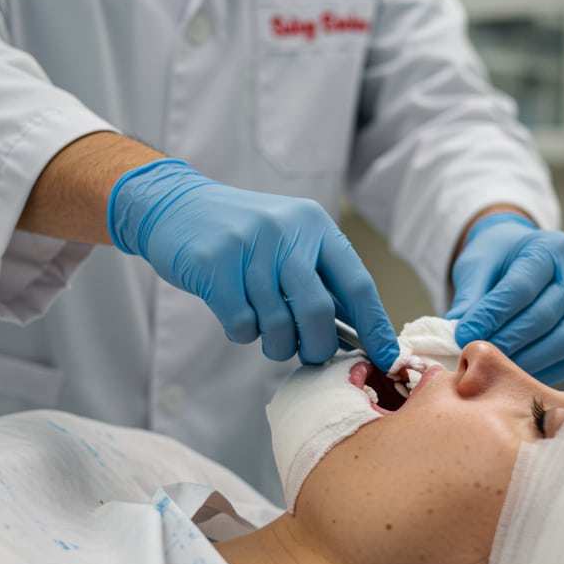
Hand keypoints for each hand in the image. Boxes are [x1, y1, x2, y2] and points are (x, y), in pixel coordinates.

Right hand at [109, 159, 400, 370]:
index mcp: (315, 225)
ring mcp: (249, 247)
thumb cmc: (241, 236)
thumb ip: (320, 280)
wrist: (175, 205)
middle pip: (318, 312)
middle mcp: (286, 231)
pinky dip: (241, 332)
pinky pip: (241, 325)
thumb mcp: (288, 240)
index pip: (357, 284)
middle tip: (308, 353)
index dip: (375, 326)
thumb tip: (358, 334)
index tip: (389, 358)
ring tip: (263, 329)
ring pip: (277, 325)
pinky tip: (234, 312)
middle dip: (316, 347)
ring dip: (273, 343)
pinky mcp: (214, 264)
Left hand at [445, 212, 563, 383]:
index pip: (522, 287)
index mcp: (549, 249)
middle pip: (544, 316)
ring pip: (563, 341)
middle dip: (507, 340)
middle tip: (477, 355)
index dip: (492, 315)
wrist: (518, 257)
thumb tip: (460, 338)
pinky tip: (511, 373)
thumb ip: (470, 299)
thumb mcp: (478, 267)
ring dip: (525, 360)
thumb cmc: (497, 259)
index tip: (464, 335)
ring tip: (492, 366)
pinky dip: (539, 372)